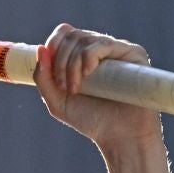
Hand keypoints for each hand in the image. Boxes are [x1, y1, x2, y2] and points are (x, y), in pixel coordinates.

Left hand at [34, 23, 160, 150]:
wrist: (121, 138)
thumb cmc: (92, 120)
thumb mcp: (57, 101)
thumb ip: (43, 78)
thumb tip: (40, 49)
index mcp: (83, 55)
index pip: (65, 34)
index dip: (53, 46)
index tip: (51, 74)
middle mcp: (101, 48)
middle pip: (72, 36)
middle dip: (60, 61)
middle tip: (63, 87)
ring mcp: (117, 50)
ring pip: (85, 41)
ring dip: (72, 64)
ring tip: (75, 89)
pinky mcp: (133, 54)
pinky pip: (104, 44)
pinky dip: (89, 57)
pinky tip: (88, 74)